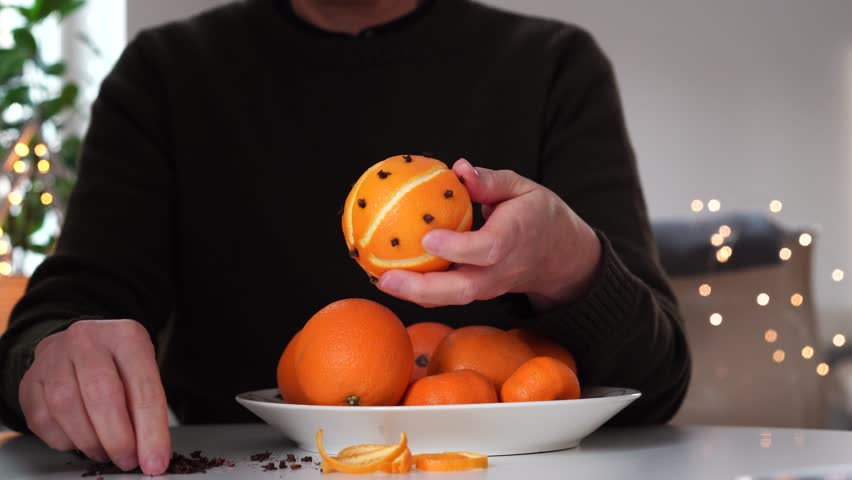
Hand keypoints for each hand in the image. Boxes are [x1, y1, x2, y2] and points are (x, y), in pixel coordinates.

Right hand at [18, 319, 169, 474]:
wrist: (80, 347)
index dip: (151, 430)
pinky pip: (43, 419)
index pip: (143, 387)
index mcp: (126, 336)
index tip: (155, 461)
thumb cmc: (118, 365)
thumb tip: (150, 454)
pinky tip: (80, 440)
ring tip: (106, 453)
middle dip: (117, 439)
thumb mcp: (142, 373)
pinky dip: (65, 440)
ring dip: (90, 441)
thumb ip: (147, 409)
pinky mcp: (31, 380)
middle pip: (101, 395)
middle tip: (127, 461)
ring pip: (67, 407)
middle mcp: (87, 340)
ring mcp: (54, 358)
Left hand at [377, 158, 601, 308]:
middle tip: (386, 278)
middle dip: (422, 288)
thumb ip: (491, 181)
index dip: (456, 247)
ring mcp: (488, 287)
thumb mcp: (524, 188)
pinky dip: (418, 291)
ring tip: (378, 279)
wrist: (561, 257)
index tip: (428, 237)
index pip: (486, 249)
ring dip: (413, 294)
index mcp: (515, 239)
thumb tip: (458, 168)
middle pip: (462, 289)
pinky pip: (446, 296)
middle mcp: (500, 270)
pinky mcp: (476, 293)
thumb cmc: (539, 216)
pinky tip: (388, 276)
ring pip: (451, 299)